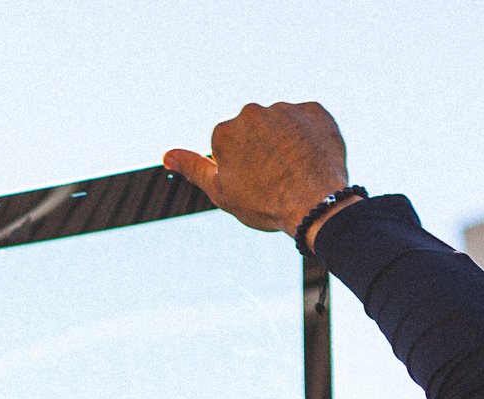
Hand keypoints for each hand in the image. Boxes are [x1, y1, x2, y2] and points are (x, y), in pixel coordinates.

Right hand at [163, 102, 351, 238]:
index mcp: (225, 131)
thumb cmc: (265, 203)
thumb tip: (168, 156)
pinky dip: (309, 136)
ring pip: (282, 125)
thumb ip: (193, 168)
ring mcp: (286, 109)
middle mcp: (253, 112)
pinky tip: (311, 159)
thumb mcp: (221, 191)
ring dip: (286, 142)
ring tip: (296, 170)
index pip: (230, 146)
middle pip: (255, 131)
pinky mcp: (315, 111)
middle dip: (262, 149)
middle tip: (275, 178)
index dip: (241, 167)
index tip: (254, 183)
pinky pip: (308, 121)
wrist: (315, 203)